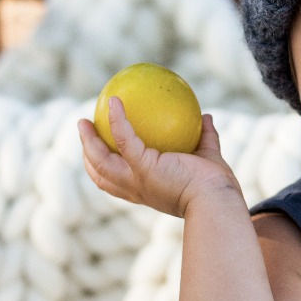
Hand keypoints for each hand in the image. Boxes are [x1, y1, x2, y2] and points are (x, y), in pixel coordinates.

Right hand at [78, 96, 240, 217]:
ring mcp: (136, 179)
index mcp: (147, 189)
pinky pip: (124, 138)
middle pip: (100, 175)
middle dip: (87, 155)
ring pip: (100, 161)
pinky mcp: (143, 167)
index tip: (102, 150)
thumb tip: (206, 116)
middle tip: (85, 131)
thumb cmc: (215, 184)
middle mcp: (136, 188)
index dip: (105, 168)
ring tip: (83, 121)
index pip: (117, 182)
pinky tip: (115, 101)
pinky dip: (117, 119)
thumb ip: (206, 136)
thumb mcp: (208, 157)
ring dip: (88, 140)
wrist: (216, 198)